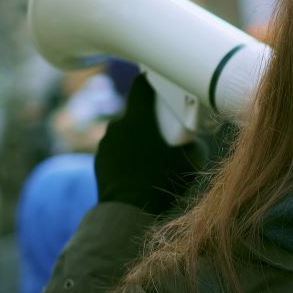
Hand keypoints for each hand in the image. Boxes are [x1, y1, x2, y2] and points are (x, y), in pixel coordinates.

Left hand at [94, 74, 204, 213]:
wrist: (130, 212)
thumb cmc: (161, 184)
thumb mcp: (190, 161)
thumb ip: (192, 141)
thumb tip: (192, 135)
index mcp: (139, 118)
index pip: (141, 85)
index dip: (152, 80)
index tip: (160, 83)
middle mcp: (118, 124)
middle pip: (135, 110)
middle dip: (148, 116)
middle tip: (163, 129)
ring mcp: (106, 141)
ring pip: (124, 129)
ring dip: (136, 134)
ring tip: (150, 153)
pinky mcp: (99, 157)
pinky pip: (116, 146)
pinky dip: (125, 150)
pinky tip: (137, 166)